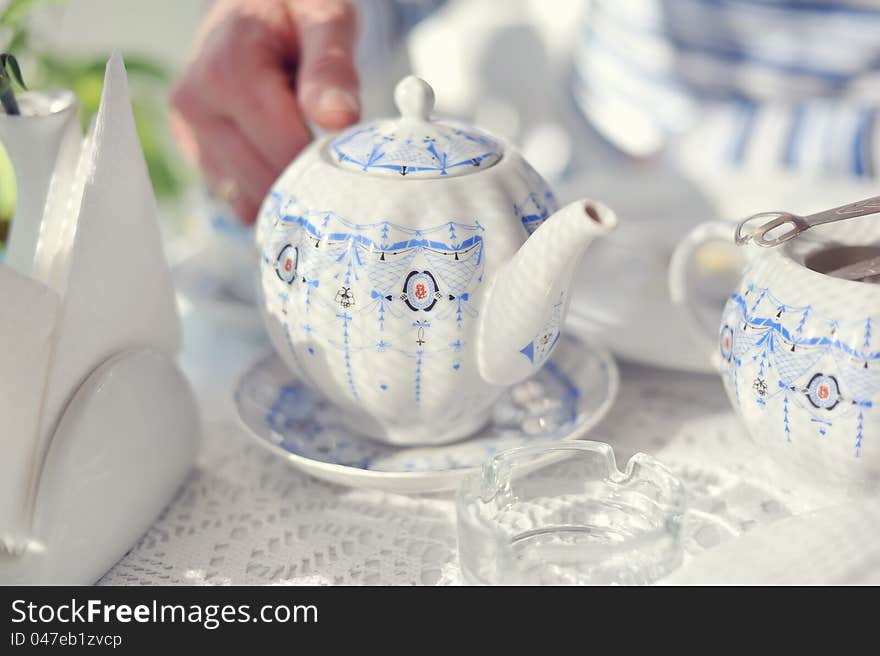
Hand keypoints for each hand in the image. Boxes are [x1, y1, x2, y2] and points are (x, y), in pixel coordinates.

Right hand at [171, 0, 358, 222]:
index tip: (356, 161)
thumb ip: (332, 67)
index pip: (285, 148)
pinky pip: (234, 196)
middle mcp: (196, 102)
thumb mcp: (325, 18)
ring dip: (287, 193)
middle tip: (342, 168)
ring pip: (247, 197)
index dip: (327, 164)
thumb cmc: (295, 9)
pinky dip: (266, 194)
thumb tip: (339, 119)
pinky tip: (287, 169)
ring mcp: (188, 129)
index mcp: (227, 70)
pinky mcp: (192, 149)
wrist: (255, 4)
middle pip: (264, 179)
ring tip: (312, 161)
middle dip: (309, 183)